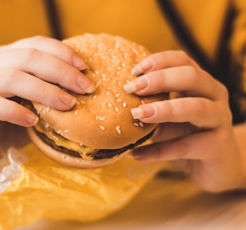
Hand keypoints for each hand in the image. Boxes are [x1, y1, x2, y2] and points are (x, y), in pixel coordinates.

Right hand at [0, 36, 94, 170]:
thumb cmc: (9, 125)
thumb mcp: (34, 106)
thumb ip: (50, 94)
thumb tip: (84, 89)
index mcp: (5, 58)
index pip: (35, 44)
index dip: (62, 52)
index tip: (85, 68)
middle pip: (27, 57)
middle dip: (60, 71)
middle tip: (85, 88)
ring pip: (10, 77)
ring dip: (44, 90)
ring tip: (67, 105)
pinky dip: (14, 111)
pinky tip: (33, 121)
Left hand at [124, 50, 245, 192]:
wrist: (217, 166)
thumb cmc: (188, 136)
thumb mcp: (167, 121)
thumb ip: (153, 111)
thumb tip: (125, 108)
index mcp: (201, 83)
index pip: (183, 61)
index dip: (159, 61)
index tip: (134, 70)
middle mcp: (214, 96)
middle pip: (192, 77)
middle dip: (160, 80)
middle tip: (132, 88)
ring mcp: (220, 120)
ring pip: (197, 108)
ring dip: (165, 110)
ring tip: (137, 115)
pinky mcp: (218, 146)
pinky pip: (186, 146)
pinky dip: (158, 150)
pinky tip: (136, 154)